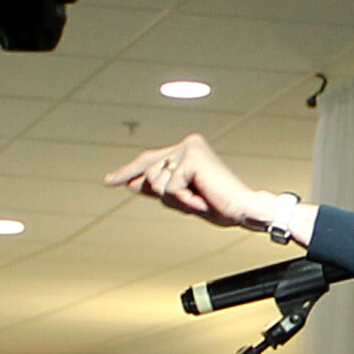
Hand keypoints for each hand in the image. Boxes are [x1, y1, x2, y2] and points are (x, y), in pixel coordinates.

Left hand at [104, 133, 283, 230]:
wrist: (245, 210)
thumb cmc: (218, 205)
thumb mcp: (182, 198)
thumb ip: (158, 188)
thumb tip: (131, 182)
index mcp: (185, 149)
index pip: (148, 160)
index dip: (127, 172)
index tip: (108, 182)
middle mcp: (187, 143)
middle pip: (148, 173)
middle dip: (165, 195)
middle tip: (194, 201)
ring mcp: (189, 147)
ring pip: (157, 181)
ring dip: (176, 199)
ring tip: (199, 199)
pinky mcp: (192, 156)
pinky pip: (170, 188)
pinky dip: (184, 201)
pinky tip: (202, 200)